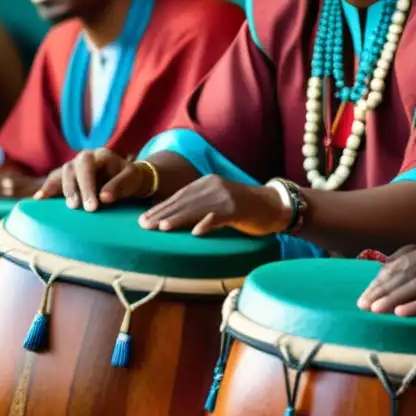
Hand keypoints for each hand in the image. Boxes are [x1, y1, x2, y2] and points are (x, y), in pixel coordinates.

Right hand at [32, 148, 148, 210]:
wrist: (128, 179)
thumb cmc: (131, 179)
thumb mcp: (132, 180)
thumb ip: (120, 186)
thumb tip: (103, 197)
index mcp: (99, 155)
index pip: (87, 167)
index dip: (86, 186)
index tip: (92, 207)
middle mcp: (84, 158)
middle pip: (71, 170)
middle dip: (73, 190)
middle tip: (78, 208)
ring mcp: (74, 167)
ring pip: (61, 174)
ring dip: (63, 191)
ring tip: (69, 207)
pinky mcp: (68, 178)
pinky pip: (54, 180)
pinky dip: (47, 189)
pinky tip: (38, 200)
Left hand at [137, 174, 289, 236]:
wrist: (273, 205)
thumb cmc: (242, 208)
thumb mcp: (216, 203)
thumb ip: (197, 206)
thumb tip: (169, 218)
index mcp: (206, 183)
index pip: (179, 196)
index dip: (160, 208)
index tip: (142, 220)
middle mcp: (214, 186)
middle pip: (184, 201)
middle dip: (162, 214)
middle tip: (144, 226)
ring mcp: (226, 197)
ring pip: (198, 208)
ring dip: (179, 218)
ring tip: (162, 228)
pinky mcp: (239, 208)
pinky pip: (220, 216)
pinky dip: (208, 223)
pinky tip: (196, 232)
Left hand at [356, 238, 415, 317]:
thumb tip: (412, 278)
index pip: (403, 262)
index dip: (382, 277)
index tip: (367, 290)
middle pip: (405, 273)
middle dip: (381, 289)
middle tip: (361, 303)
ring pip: (415, 286)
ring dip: (391, 299)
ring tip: (373, 309)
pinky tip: (400, 314)